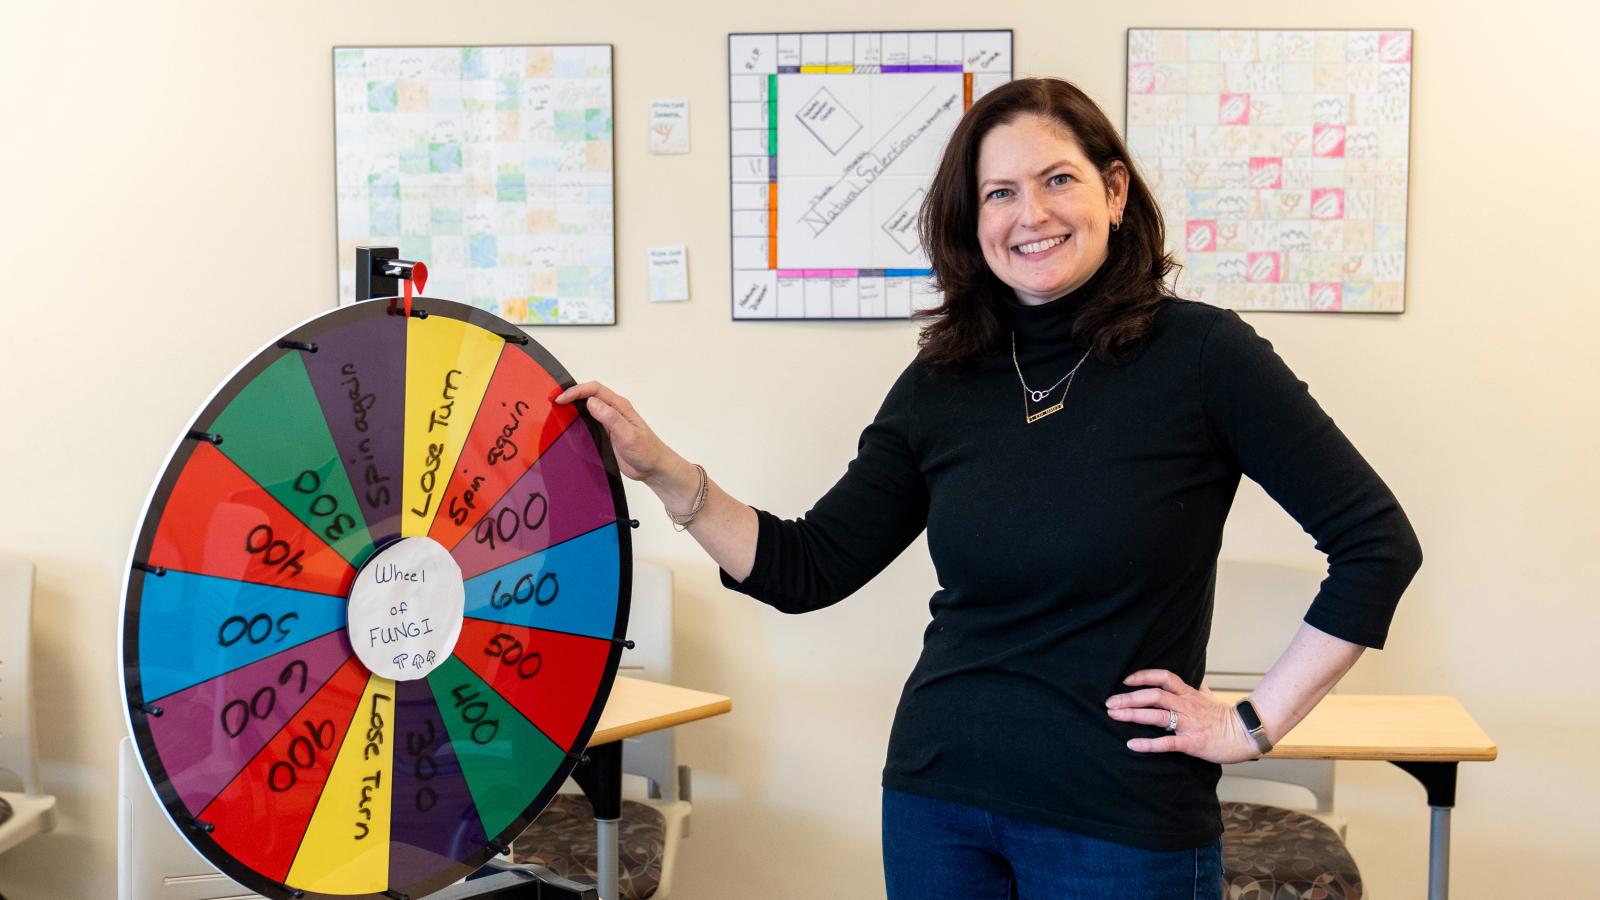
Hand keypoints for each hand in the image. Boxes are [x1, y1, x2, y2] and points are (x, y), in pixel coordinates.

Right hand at [555, 382, 676, 482]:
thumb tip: (592, 402)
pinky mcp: (605, 433)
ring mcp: (608, 422)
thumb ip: (611, 418)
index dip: (577, 391)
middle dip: (571, 396)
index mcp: (620, 406)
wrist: (653, 468)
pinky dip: (577, 421)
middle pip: (589, 395)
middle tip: (553, 402)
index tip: (562, 399)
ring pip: (587, 408)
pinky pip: (588, 422)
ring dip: (573, 407)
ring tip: (557, 411)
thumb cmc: (646, 451)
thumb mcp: (628, 435)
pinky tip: (569, 426)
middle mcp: (613, 411)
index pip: (595, 390)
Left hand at [1105, 669, 1261, 763]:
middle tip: (1109, 702)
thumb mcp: (1210, 697)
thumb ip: (1199, 687)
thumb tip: (1197, 676)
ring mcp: (1189, 724)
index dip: (1143, 676)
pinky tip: (1132, 744)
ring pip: (1157, 716)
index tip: (1125, 680)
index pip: (1163, 678)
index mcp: (1189, 694)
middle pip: (1154, 696)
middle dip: (1129, 698)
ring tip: (1113, 716)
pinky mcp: (1192, 743)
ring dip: (1133, 715)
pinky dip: (1148, 744)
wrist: (1246, 734)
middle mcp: (1186, 706)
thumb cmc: (1226, 717)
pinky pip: (1167, 743)